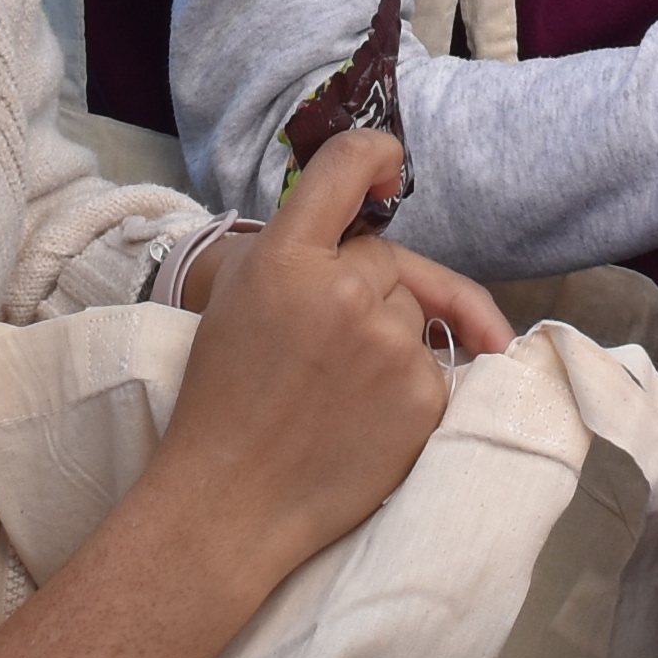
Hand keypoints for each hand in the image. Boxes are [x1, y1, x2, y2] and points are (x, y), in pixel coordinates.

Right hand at [157, 135, 505, 569]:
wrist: (229, 503)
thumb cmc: (223, 402)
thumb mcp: (239, 299)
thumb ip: (299, 251)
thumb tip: (372, 216)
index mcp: (283, 258)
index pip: (343, 167)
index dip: (373, 153)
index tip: (387, 164)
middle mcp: (342, 291)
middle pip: (385, 262)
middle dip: (366, 293)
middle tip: (316, 350)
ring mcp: (388, 345)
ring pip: (414, 316)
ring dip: (390, 342)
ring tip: (331, 393)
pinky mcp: (422, 396)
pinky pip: (434, 368)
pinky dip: (409, 389)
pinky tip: (362, 420)